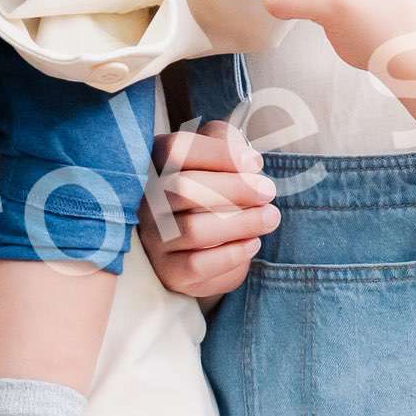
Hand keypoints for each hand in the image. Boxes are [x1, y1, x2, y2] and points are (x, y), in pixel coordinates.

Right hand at [140, 118, 280, 302]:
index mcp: (154, 164)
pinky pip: (197, 265)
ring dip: (241, 222)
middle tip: (268, 191)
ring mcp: (153, 238)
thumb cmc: (211, 191)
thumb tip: (248, 162)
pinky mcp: (169, 271)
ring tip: (270, 217)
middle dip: (235, 189)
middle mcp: (145, 201)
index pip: (177, 150)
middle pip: (182, 189)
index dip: (219, 154)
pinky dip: (232, 254)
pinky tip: (253, 243)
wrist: (200, 246)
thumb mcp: (215, 158)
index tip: (255, 164)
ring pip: (192, 229)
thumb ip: (226, 143)